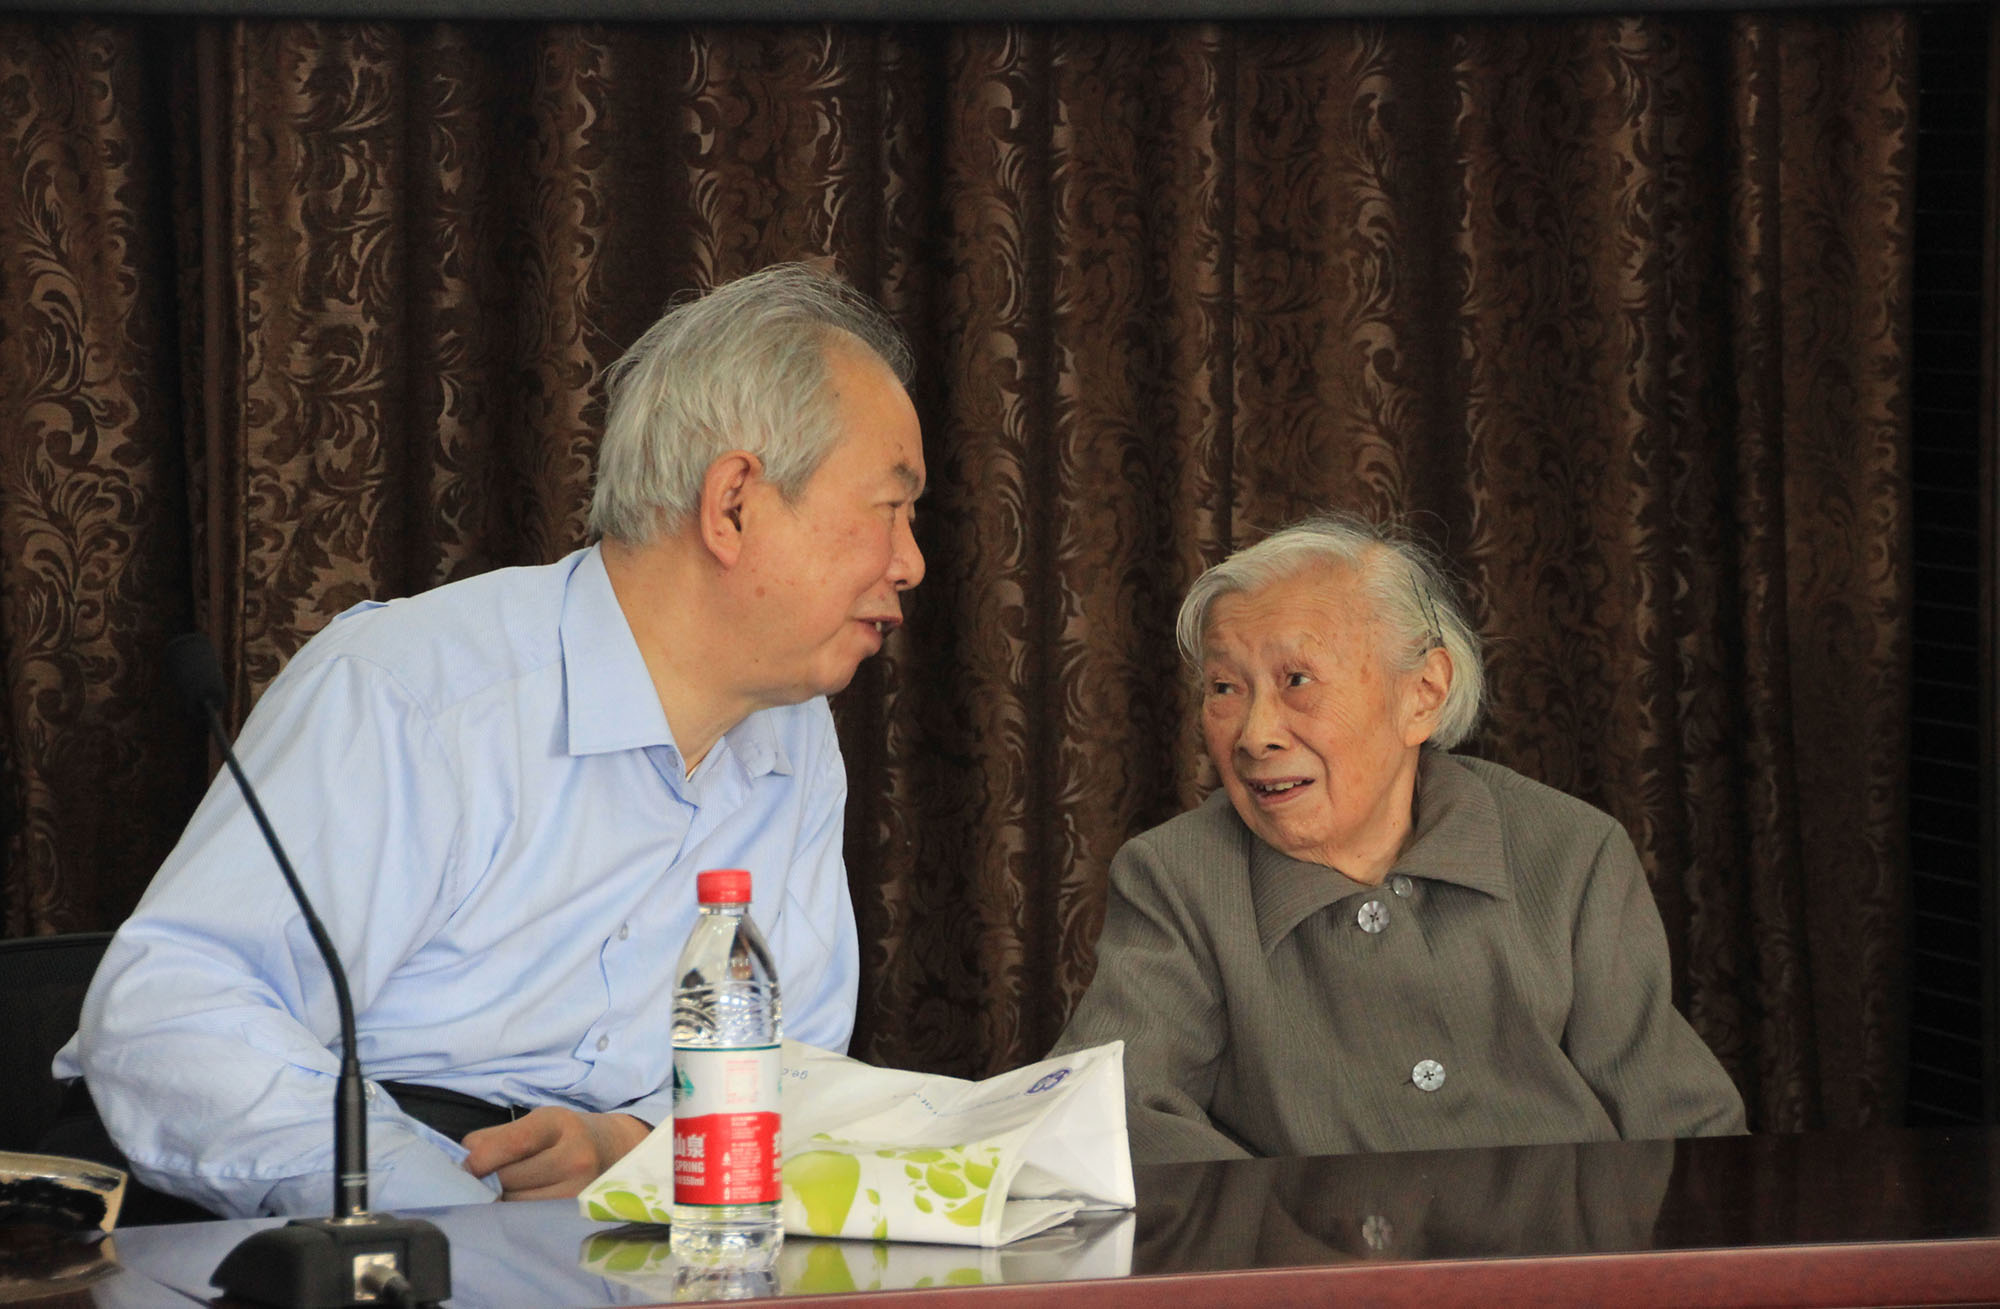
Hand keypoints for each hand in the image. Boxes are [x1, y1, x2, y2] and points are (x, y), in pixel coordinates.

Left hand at [460, 1107, 652, 1200]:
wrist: (613, 1151)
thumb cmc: (565, 1134)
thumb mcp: (537, 1120)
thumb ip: (495, 1138)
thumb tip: (460, 1163)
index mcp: (559, 1124)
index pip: (513, 1142)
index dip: (481, 1158)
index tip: (465, 1167)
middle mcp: (574, 1158)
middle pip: (508, 1178)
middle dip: (488, 1180)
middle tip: (484, 1179)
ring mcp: (577, 1190)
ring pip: (514, 1203)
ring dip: (500, 1199)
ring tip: (506, 1188)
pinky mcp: (573, 1213)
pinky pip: (527, 1218)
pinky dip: (514, 1212)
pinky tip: (518, 1202)